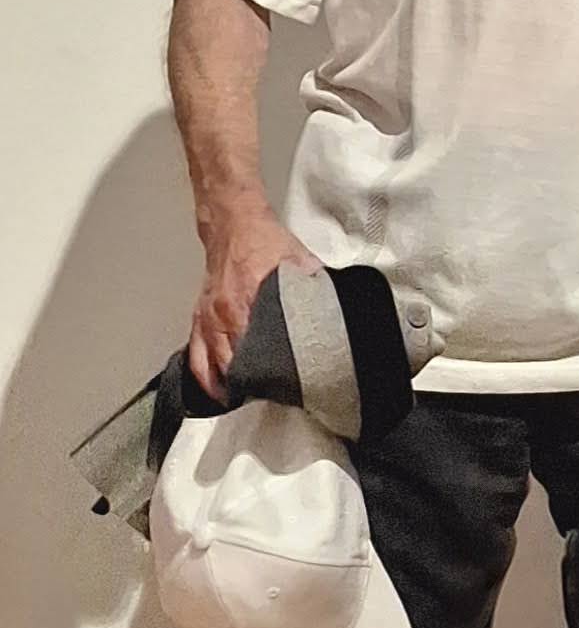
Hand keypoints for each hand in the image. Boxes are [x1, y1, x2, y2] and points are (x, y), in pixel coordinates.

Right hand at [188, 208, 317, 398]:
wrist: (233, 225)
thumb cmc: (264, 242)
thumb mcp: (298, 260)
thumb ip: (313, 285)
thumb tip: (334, 303)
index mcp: (245, 304)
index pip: (253, 351)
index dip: (266, 374)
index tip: (280, 388)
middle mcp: (222, 315)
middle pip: (231, 365)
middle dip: (247, 385)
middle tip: (266, 398)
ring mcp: (207, 319)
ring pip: (209, 366)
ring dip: (225, 386)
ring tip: (242, 401)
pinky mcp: (199, 318)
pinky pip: (195, 356)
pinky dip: (204, 376)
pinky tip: (215, 390)